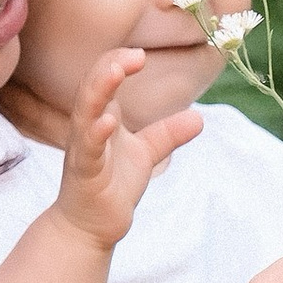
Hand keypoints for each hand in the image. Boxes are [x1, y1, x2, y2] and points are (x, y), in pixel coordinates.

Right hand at [54, 46, 200, 248]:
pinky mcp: (84, 174)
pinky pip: (87, 150)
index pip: (105, 79)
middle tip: (135, 54)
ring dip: (99, 89)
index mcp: (100, 118)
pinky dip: (96, 134)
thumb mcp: (146, 154)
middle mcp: (87, 128)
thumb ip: (168, 134)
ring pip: (84, 113)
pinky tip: (108, 122)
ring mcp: (83, 150)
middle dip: (109, 67)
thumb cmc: (111, 186)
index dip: (120, 62)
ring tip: (117, 71)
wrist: (89, 227)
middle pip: (92, 87)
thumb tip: (199, 117)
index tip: (142, 54)